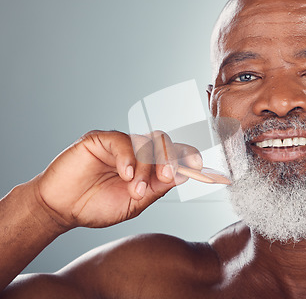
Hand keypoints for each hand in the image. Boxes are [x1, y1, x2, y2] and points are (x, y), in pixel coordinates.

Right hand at [33, 130, 201, 228]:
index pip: (175, 154)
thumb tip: (183, 175)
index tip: (200, 167)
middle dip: (170, 159)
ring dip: (145, 166)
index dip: (189, 157)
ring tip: (135, 190)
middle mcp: (138, 152)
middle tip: (166, 177)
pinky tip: (126, 175)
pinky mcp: (100, 140)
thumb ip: (157, 189)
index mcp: (150, 166)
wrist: (62, 209)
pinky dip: (128, 158)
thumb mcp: (134, 203)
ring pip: (145, 142)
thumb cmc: (97, 206)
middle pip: (165, 143)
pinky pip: (121, 141)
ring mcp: (120, 144)